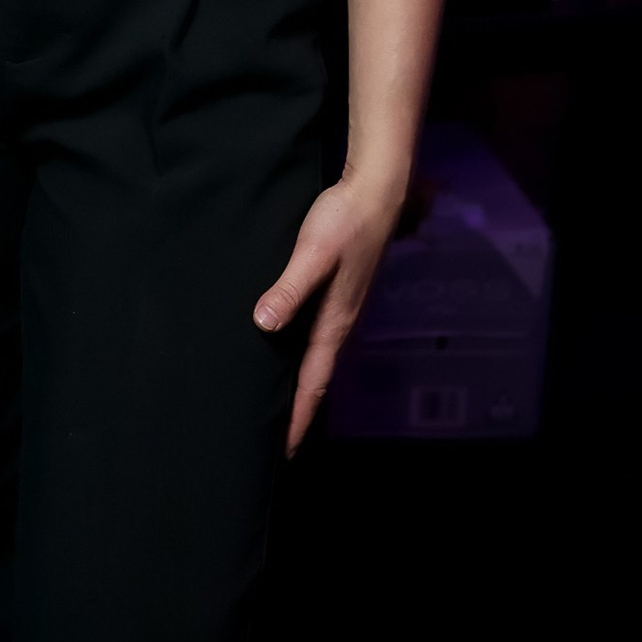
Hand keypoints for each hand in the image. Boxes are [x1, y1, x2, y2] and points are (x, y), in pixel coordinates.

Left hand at [253, 170, 404, 455]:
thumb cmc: (344, 220)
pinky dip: (306, 358)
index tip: (284, 451)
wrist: (377, 190)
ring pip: (320, 358)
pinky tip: (291, 352)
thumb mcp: (313, 252)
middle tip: (276, 442)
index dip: (299, 416)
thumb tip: (264, 325)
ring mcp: (344, 307)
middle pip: (318, 377)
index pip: (314, 381)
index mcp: (335, 321)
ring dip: (302, 385)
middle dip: (300, 410)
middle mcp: (341, 322)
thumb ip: (290, 287)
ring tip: (282, 407)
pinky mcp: (342, 292)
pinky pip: (320, 338)